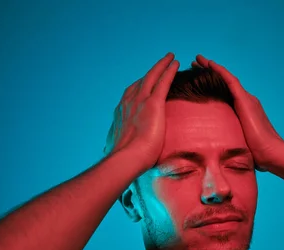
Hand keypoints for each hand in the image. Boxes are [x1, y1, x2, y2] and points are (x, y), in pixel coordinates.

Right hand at [106, 52, 178, 170]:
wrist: (127, 158)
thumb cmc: (125, 158)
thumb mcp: (116, 146)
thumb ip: (115, 143)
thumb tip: (107, 149)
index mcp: (122, 112)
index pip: (132, 94)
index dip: (140, 86)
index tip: (146, 82)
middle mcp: (128, 102)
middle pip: (142, 81)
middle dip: (151, 71)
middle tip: (160, 64)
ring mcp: (140, 100)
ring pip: (152, 76)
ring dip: (162, 65)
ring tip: (170, 58)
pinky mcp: (153, 103)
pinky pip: (163, 81)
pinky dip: (169, 70)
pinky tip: (176, 63)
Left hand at [192, 55, 283, 171]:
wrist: (270, 152)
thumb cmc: (256, 153)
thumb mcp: (237, 142)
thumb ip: (228, 139)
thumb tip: (214, 148)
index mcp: (243, 111)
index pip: (226, 93)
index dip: (212, 84)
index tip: (198, 79)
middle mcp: (246, 101)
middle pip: (225, 82)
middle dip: (209, 72)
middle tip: (194, 64)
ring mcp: (247, 99)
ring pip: (226, 78)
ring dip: (211, 67)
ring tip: (197, 60)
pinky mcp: (245, 100)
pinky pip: (230, 80)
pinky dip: (219, 71)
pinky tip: (208, 64)